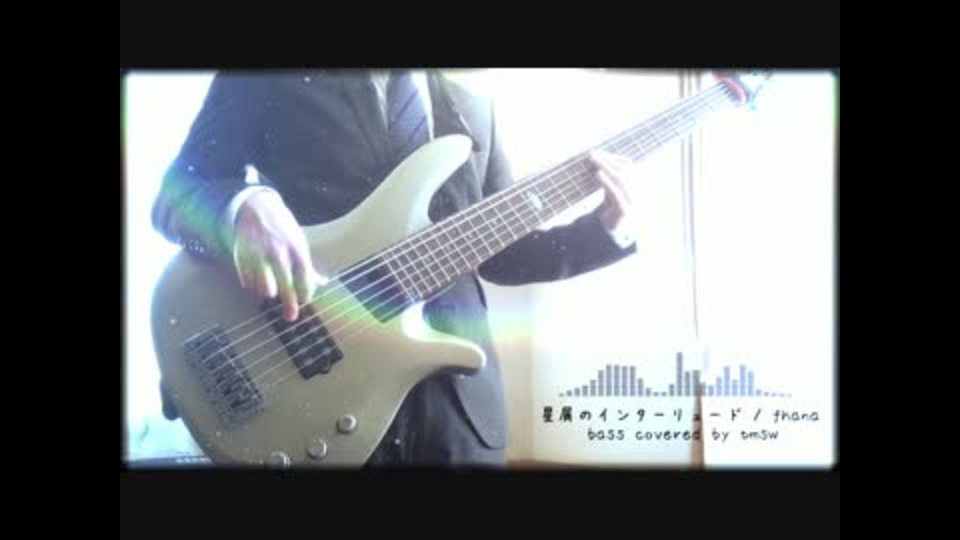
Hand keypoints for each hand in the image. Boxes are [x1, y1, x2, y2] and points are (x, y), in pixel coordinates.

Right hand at [232, 190, 323, 321]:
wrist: (256, 209)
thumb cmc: (282, 229)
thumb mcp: (299, 243)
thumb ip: (308, 266)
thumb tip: (323, 283)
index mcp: (297, 251)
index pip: (305, 280)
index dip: (305, 294)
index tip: (303, 300)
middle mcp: (279, 254)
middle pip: (286, 288)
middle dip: (290, 305)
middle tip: (291, 317)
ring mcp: (259, 256)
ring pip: (265, 289)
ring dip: (269, 294)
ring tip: (270, 290)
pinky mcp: (242, 257)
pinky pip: (248, 282)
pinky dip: (253, 286)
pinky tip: (257, 283)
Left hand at [588, 150, 635, 232]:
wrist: (612, 234)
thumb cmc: (612, 210)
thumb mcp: (612, 191)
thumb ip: (610, 178)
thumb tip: (598, 160)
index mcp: (639, 186)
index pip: (630, 167)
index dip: (616, 158)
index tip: (601, 153)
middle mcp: (639, 192)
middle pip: (626, 170)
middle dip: (609, 160)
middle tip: (594, 154)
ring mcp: (634, 202)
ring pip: (621, 179)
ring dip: (607, 167)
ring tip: (595, 160)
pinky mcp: (625, 210)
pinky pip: (616, 192)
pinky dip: (607, 181)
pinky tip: (598, 174)